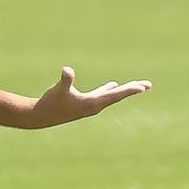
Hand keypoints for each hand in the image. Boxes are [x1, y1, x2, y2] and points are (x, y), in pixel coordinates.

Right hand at [22, 66, 151, 128]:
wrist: (40, 117)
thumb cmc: (50, 103)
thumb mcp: (58, 90)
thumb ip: (65, 81)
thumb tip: (67, 70)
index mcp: (92, 104)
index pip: (115, 96)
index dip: (129, 90)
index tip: (143, 88)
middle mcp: (94, 106)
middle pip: (118, 96)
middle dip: (132, 90)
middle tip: (148, 85)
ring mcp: (90, 105)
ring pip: (111, 96)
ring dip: (124, 90)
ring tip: (137, 87)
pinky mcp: (84, 103)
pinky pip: (102, 95)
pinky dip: (109, 90)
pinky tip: (112, 85)